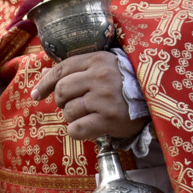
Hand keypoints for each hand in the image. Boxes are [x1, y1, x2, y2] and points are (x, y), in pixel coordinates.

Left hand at [31, 51, 146, 140]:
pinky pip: (76, 129)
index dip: (45, 83)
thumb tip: (46, 74)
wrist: (156, 98)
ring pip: (68, 111)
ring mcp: (104, 99)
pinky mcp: (108, 119)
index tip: (36, 95)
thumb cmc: (126, 83)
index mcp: (97, 60)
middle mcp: (99, 77)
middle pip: (61, 91)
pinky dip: (77, 131)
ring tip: (88, 115)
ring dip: (72, 117)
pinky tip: (88, 128)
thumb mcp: (104, 67)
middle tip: (74, 105)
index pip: (61, 69)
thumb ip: (77, 69)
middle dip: (61, 101)